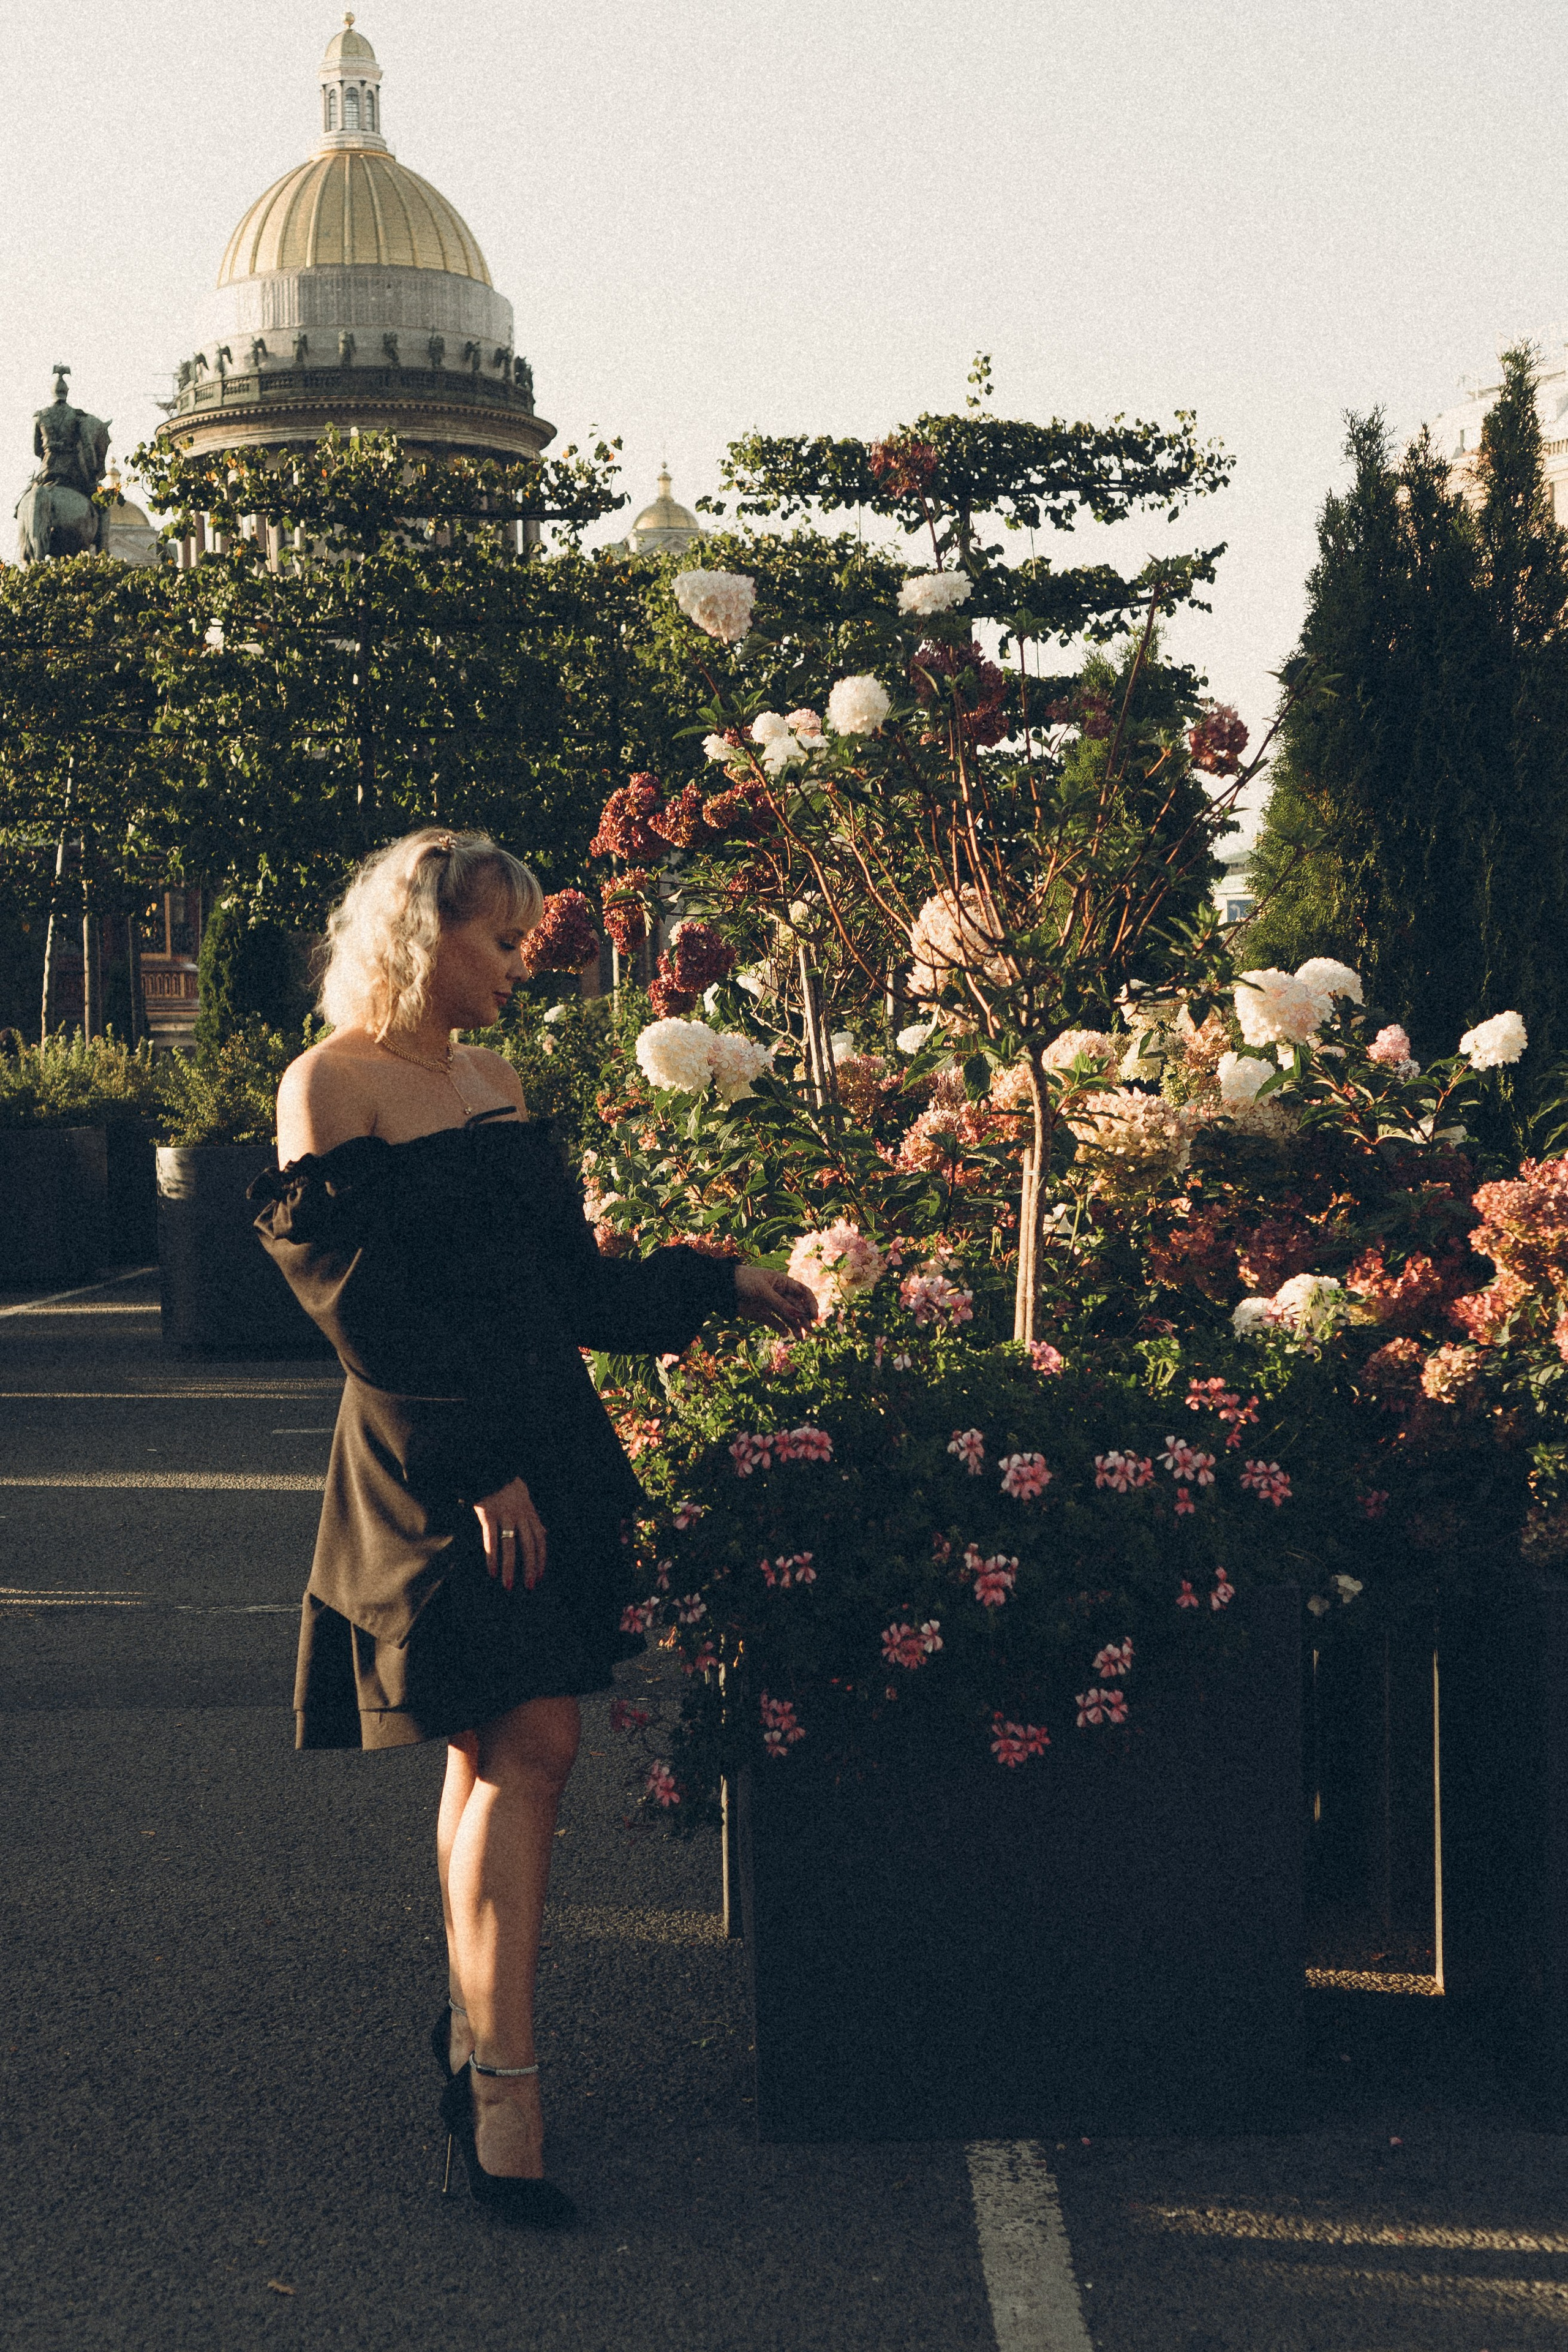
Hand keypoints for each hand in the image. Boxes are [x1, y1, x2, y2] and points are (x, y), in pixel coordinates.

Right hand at [474, 1476, 546, 1591]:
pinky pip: (491, 1539)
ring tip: (508, 1585)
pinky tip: (492, 1571)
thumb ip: (534, 1518)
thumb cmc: (507, 1487)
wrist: (489, 1468)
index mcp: (530, 1513)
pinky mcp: (488, 1514)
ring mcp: (504, 1515)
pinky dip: (492, 1557)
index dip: (541, 1559)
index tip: (540, 1576)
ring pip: (510, 1545)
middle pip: (529, 1545)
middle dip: (530, 1567)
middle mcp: (520, 1515)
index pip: (540, 1540)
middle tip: (529, 1586)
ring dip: (510, 1567)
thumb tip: (544, 1532)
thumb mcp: (526, 1500)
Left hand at [735, 1264, 817, 1336]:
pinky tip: (785, 1334)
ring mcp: (771, 1305)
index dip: (811, 1303)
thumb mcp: (763, 1291)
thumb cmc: (744, 1281)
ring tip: (799, 1338)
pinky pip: (776, 1323)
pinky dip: (781, 1329)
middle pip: (797, 1307)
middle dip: (804, 1318)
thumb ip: (780, 1304)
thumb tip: (798, 1316)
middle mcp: (780, 1294)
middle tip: (809, 1330)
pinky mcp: (762, 1315)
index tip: (814, 1315)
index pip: (803, 1292)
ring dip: (795, 1326)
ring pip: (788, 1317)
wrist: (723, 1288)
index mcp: (783, 1282)